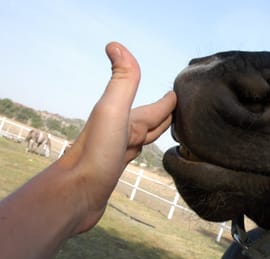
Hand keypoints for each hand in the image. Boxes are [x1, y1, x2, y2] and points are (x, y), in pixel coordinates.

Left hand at [59, 42, 175, 232]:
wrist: (75, 195)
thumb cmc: (96, 155)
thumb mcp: (112, 111)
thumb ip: (121, 82)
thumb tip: (115, 44)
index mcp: (125, 119)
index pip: (156, 107)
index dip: (170, 100)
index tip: (185, 90)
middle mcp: (122, 132)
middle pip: (152, 119)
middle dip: (169, 112)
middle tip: (187, 107)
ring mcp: (118, 151)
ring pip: (146, 135)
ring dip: (160, 128)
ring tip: (174, 124)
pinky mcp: (116, 170)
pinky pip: (138, 152)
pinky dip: (147, 146)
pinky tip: (144, 147)